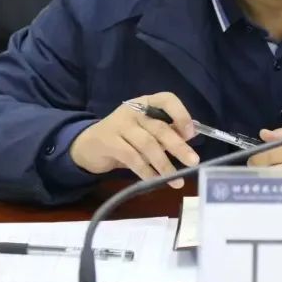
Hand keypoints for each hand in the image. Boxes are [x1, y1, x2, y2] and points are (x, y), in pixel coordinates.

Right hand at [70, 93, 199, 187]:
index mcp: (146, 103)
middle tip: (193, 161)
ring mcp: (119, 125)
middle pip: (159, 127)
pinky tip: (156, 181)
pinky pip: (133, 158)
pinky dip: (147, 171)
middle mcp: (133, 110)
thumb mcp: (146, 130)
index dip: (181, 114)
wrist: (89, 145)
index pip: (166, 99)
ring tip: (177, 180)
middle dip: (178, 146)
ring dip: (164, 164)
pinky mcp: (109, 142)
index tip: (191, 133)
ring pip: (147, 145)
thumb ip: (167, 131)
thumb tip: (192, 134)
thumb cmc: (125, 137)